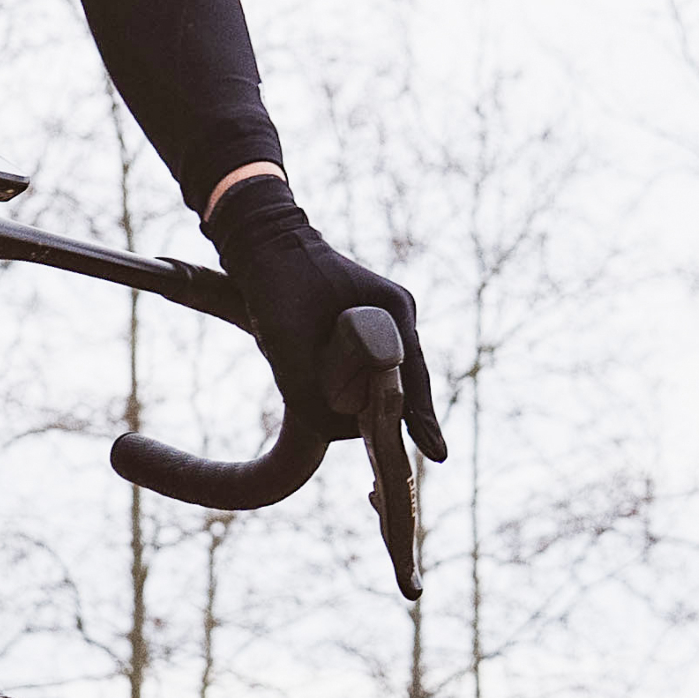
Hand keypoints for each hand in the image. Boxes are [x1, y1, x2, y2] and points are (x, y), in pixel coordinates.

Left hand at [204, 176, 444, 462]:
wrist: (261, 243)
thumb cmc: (275, 283)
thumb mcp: (283, 339)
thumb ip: (306, 387)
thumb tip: (333, 432)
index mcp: (393, 307)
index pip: (414, 376)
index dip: (421, 419)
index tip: (437, 454)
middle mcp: (396, 314)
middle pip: (402, 380)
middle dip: (384, 409)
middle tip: (386, 444)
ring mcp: (386, 319)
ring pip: (383, 376)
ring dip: (360, 394)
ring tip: (335, 398)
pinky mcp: (367, 327)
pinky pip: (368, 368)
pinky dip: (351, 384)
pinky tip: (329, 387)